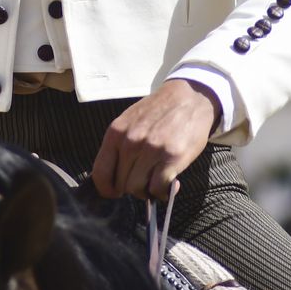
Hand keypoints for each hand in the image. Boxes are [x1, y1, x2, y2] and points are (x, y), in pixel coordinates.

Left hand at [91, 79, 218, 200]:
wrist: (190, 97)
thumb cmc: (159, 111)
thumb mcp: (130, 122)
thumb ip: (120, 146)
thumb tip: (114, 177)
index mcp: (116, 132)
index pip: (100, 173)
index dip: (107, 189)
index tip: (116, 192)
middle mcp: (130, 141)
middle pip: (121, 184)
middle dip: (132, 187)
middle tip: (145, 180)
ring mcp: (151, 149)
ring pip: (138, 189)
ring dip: (148, 191)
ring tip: (157, 181)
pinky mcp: (171, 157)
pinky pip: (158, 188)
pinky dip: (164, 192)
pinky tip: (171, 183)